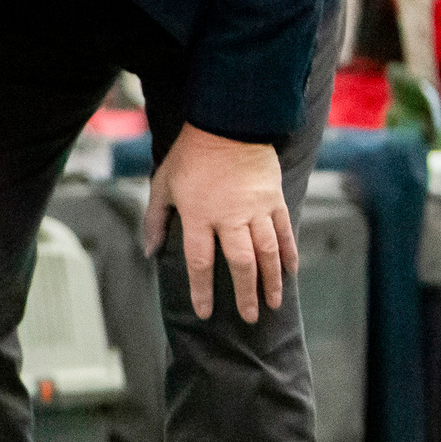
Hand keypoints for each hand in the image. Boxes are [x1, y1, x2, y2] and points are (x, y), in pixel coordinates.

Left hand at [142, 123, 296, 322]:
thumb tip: (149, 252)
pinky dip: (289, 252)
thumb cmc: (190, 156)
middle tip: (249, 317)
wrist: (228, 124)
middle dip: (245, 293)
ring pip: (267, 252)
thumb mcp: (163, 185)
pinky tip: (291, 272)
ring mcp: (256, 209)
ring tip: (273, 303)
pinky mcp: (274, 199)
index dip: (202, 290)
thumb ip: (156, 220)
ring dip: (271, 280)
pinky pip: (284, 231)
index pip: (200, 262)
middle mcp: (229, 217)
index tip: (206, 313)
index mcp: (198, 216)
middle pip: (240, 263)